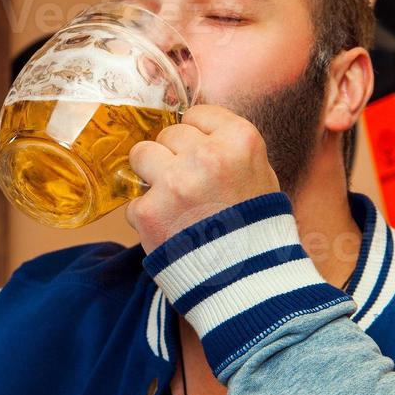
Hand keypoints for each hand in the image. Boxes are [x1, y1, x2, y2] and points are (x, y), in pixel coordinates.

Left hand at [126, 104, 279, 254]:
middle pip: (168, 134)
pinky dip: (147, 215)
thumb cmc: (255, 227)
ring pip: (141, 154)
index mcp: (239, 140)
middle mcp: (206, 155)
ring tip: (172, 200)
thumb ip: (228, 146)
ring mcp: (175, 182)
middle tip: (189, 185)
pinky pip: (135, 200)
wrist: (246, 280)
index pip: (197, 114)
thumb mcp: (259, 174)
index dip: (196, 135)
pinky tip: (170, 229)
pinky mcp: (149, 211)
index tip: (200, 153)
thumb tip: (192, 126)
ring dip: (151, 174)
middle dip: (173, 156)